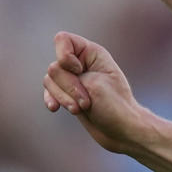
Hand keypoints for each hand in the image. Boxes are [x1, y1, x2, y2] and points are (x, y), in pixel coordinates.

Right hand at [42, 31, 146, 154]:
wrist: (122, 131)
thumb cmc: (115, 107)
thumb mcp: (94, 85)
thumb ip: (67, 73)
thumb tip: (50, 72)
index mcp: (92, 53)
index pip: (62, 39)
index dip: (64, 56)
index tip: (79, 71)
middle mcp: (81, 63)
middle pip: (55, 67)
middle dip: (68, 87)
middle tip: (87, 101)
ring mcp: (74, 79)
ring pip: (49, 81)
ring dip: (64, 97)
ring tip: (81, 109)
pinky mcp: (68, 94)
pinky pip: (49, 92)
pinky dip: (51, 99)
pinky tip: (54, 109)